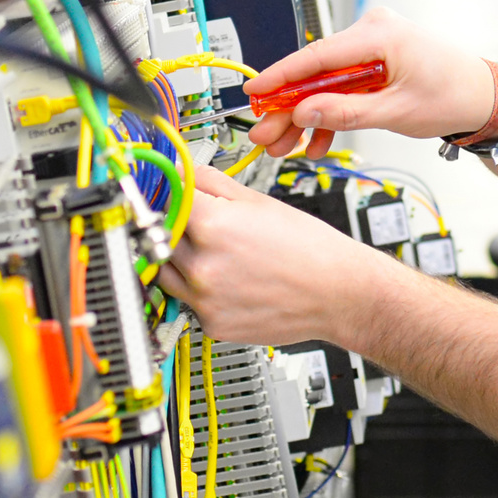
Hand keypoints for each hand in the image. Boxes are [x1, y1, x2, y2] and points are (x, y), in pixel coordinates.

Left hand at [158, 165, 403, 346]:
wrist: (338, 293)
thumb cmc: (308, 248)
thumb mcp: (258, 200)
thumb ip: (211, 183)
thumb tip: (182, 172)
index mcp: (212, 225)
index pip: (162, 201)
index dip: (166, 195)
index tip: (166, 195)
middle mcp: (202, 266)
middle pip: (158, 237)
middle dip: (172, 227)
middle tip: (195, 226)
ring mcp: (204, 299)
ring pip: (164, 272)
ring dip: (177, 260)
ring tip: (212, 255)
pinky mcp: (211, 325)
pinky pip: (187, 302)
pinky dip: (199, 291)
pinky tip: (228, 281)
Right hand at [243, 6, 494, 159]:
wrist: (486, 97)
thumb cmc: (454, 95)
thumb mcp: (396, 112)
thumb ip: (346, 112)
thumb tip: (304, 114)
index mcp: (379, 34)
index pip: (315, 55)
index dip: (280, 77)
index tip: (254, 93)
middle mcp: (373, 32)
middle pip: (316, 73)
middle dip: (289, 108)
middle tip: (264, 132)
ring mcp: (374, 47)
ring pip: (326, 84)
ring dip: (307, 116)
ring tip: (284, 146)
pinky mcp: (377, 63)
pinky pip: (344, 87)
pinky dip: (332, 113)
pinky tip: (316, 142)